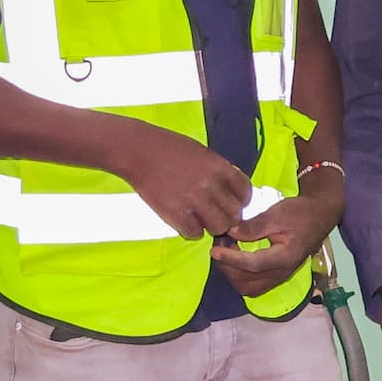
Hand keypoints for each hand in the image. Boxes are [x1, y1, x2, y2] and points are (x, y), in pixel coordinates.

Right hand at [114, 121, 255, 238]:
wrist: (137, 150)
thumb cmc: (167, 147)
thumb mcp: (201, 152)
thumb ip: (219, 170)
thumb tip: (232, 186)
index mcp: (219, 167)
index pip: (245, 192)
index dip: (241, 200)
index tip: (233, 202)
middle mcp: (210, 185)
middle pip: (235, 214)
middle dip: (228, 216)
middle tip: (216, 214)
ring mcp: (193, 200)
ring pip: (218, 227)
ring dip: (212, 226)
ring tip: (202, 220)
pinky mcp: (175, 212)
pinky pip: (195, 233)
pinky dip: (192, 231)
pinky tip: (186, 223)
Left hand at [210, 189, 334, 297]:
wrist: (319, 217)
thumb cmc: (300, 213)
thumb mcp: (277, 214)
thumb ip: (254, 226)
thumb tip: (230, 233)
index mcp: (286, 257)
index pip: (253, 265)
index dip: (231, 259)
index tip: (215, 250)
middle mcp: (283, 272)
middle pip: (247, 281)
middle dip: (228, 266)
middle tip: (219, 245)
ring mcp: (279, 276)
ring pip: (248, 288)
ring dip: (232, 274)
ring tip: (226, 252)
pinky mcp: (276, 276)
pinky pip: (252, 285)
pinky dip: (238, 276)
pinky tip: (235, 258)